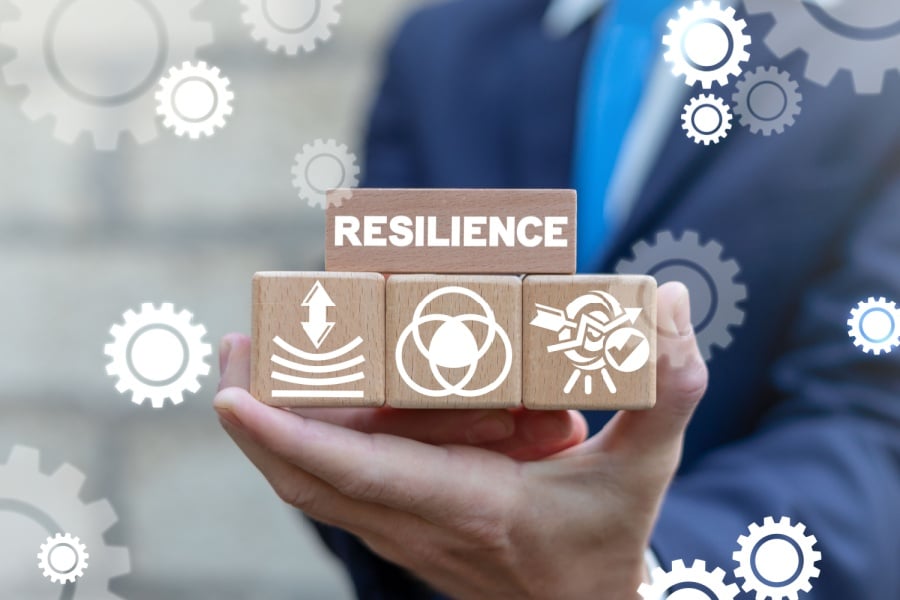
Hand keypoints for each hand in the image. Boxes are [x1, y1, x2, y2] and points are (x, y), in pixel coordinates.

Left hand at [214, 282, 705, 598]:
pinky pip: (335, 479)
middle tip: (231, 347)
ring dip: (273, 422)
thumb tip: (666, 301)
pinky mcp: (398, 521)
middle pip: (304, 479)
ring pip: (310, 480)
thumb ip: (665, 386)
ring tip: (251, 349)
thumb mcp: (644, 469)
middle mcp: (414, 522)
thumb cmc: (602, 540)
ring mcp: (398, 527)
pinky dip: (309, 436)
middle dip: (255, 417)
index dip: (288, 434)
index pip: (357, 473)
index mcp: (466, 506)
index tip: (229, 396)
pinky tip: (312, 389)